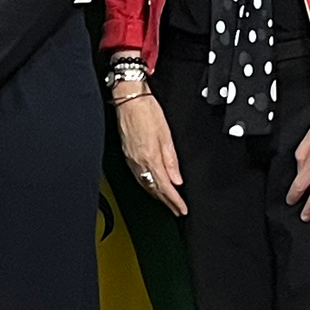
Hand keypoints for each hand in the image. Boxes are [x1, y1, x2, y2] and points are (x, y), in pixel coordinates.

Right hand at [113, 90, 186, 216]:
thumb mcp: (166, 135)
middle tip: (176, 210)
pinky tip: (152, 186)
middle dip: (166, 202)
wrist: (129, 99)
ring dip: (156, 195)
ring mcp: (131, 159)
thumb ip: (171, 160)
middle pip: (154, 189)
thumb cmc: (147, 111)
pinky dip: (147, 185)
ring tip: (166, 202)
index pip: (165, 187)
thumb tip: (176, 179)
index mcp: (150, 157)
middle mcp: (139, 162)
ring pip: (145, 184)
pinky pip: (138, 176)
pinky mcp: (127, 155)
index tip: (181, 209)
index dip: (174, 201)